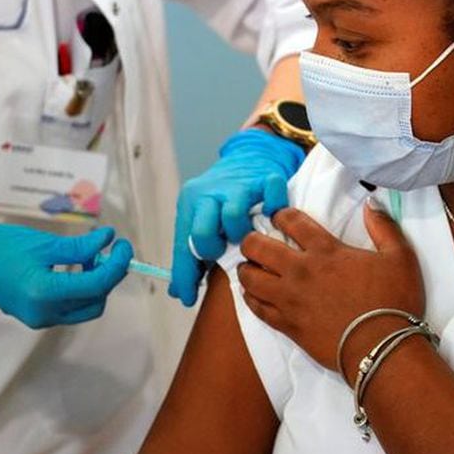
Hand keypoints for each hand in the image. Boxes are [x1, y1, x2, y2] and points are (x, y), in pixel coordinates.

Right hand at [0, 224, 131, 328]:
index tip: (122, 244)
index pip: (97, 284)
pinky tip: (74, 268)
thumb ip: (80, 247)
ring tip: (89, 257)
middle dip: (108, 275)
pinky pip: (70, 308)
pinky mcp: (37, 317)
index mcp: (44, 293)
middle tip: (107, 249)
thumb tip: (109, 240)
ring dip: (95, 283)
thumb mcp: (44, 243)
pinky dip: (80, 289)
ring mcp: (40, 319)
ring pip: (86, 307)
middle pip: (96, 300)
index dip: (117, 264)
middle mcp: (45, 313)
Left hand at [170, 128, 305, 305]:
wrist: (250, 157)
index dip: (185, 275)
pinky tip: (272, 217)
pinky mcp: (266, 179)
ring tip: (246, 236)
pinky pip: (271, 197)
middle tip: (223, 251)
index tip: (187, 297)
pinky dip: (274, 209)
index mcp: (191, 202)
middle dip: (212, 249)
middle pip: (202, 231)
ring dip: (241, 234)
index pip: (183, 245)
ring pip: (232, 217)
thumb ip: (189, 254)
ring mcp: (239, 186)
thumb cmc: (224, 197)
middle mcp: (211, 193)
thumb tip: (178, 291)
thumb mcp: (200, 218)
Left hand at [236, 199, 423, 373]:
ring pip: (251, 278)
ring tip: (248, 266)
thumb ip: (384, 227)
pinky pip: (257, 308)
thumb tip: (372, 204)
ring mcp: (290, 300)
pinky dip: (250, 298)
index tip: (276, 215)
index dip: (280, 214)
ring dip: (246, 269)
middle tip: (252, 240)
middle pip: (259, 247)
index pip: (291, 222)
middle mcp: (300, 271)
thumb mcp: (400, 257)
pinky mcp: (287, 325)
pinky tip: (250, 294)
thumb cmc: (394, 301)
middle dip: (250, 240)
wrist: (383, 349)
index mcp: (325, 251)